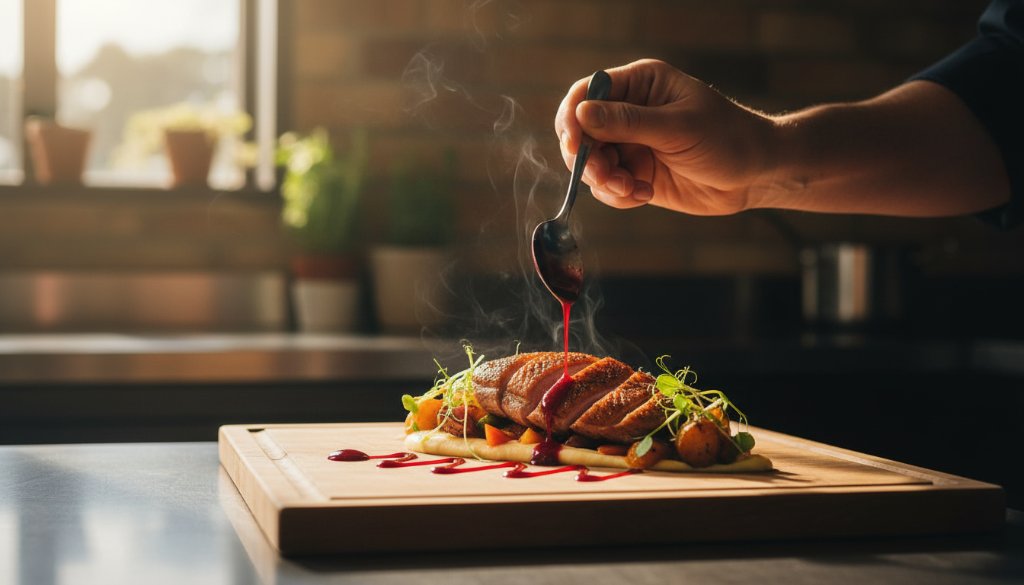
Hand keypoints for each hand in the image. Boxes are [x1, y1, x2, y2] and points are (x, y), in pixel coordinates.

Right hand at [554, 59, 776, 214]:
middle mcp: (629, 112)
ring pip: (591, 164)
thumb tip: (582, 113)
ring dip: (604, 181)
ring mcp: (631, 144)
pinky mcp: (635, 174)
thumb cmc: (726, 138)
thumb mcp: (678, 127)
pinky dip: (617, 196)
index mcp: (639, 85)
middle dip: (588, 158)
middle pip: (581, 132)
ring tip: (631, 189)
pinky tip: (642, 196)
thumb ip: (628, 122)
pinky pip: (607, 187)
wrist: (755, 175)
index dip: (572, 118)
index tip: (574, 145)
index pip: (587, 93)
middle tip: (606, 177)